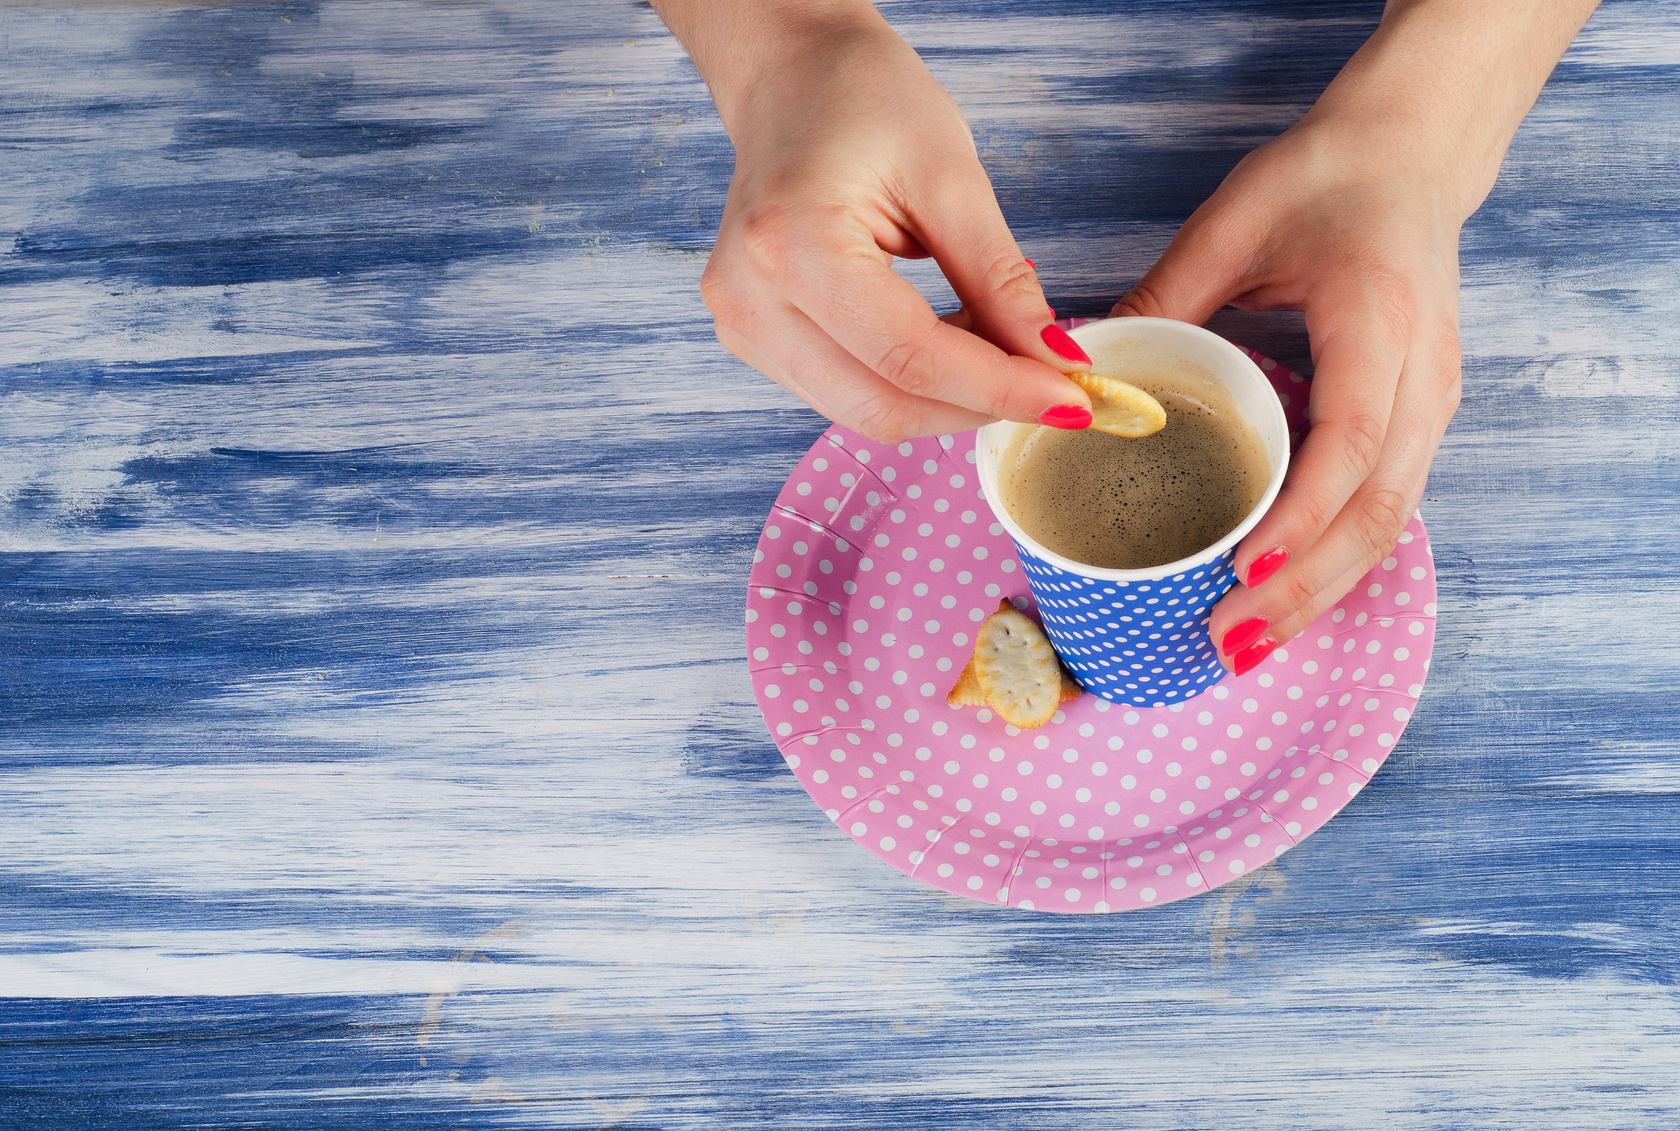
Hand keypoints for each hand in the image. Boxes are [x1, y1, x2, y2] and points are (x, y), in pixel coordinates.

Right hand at [686, 9, 1093, 441]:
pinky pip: (846, 394)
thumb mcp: (951, 177)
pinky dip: (911, 386)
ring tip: (998, 350)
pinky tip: (949, 345)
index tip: (1070, 396)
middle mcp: (749, 301)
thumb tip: (1055, 362)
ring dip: (947, 400)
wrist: (792, 76)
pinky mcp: (752, 339)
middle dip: (977, 406)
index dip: (999, 387)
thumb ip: (1000, 281)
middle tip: (1049, 384)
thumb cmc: (863, 99)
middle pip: (883, 406)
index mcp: (793, 246)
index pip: (911, 357)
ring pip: (866, 413)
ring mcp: (742, 327)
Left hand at [1112, 119, 1464, 672]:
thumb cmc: (1324, 179)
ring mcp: (1430, 403)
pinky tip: (1284, 600)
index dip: (1299, 519)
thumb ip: (1160, 299)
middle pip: (1378, 511)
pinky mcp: (1419, 419)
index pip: (1350, 443)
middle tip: (1229, 643)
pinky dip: (1336, 562)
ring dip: (1323, 594)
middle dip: (1305, 590)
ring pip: (1389, 524)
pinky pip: (1385, 507)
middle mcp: (1422, 376)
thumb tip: (1082, 375)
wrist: (1411, 152)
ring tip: (1249, 646)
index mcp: (1378, 321)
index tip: (1242, 571)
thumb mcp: (1230, 224)